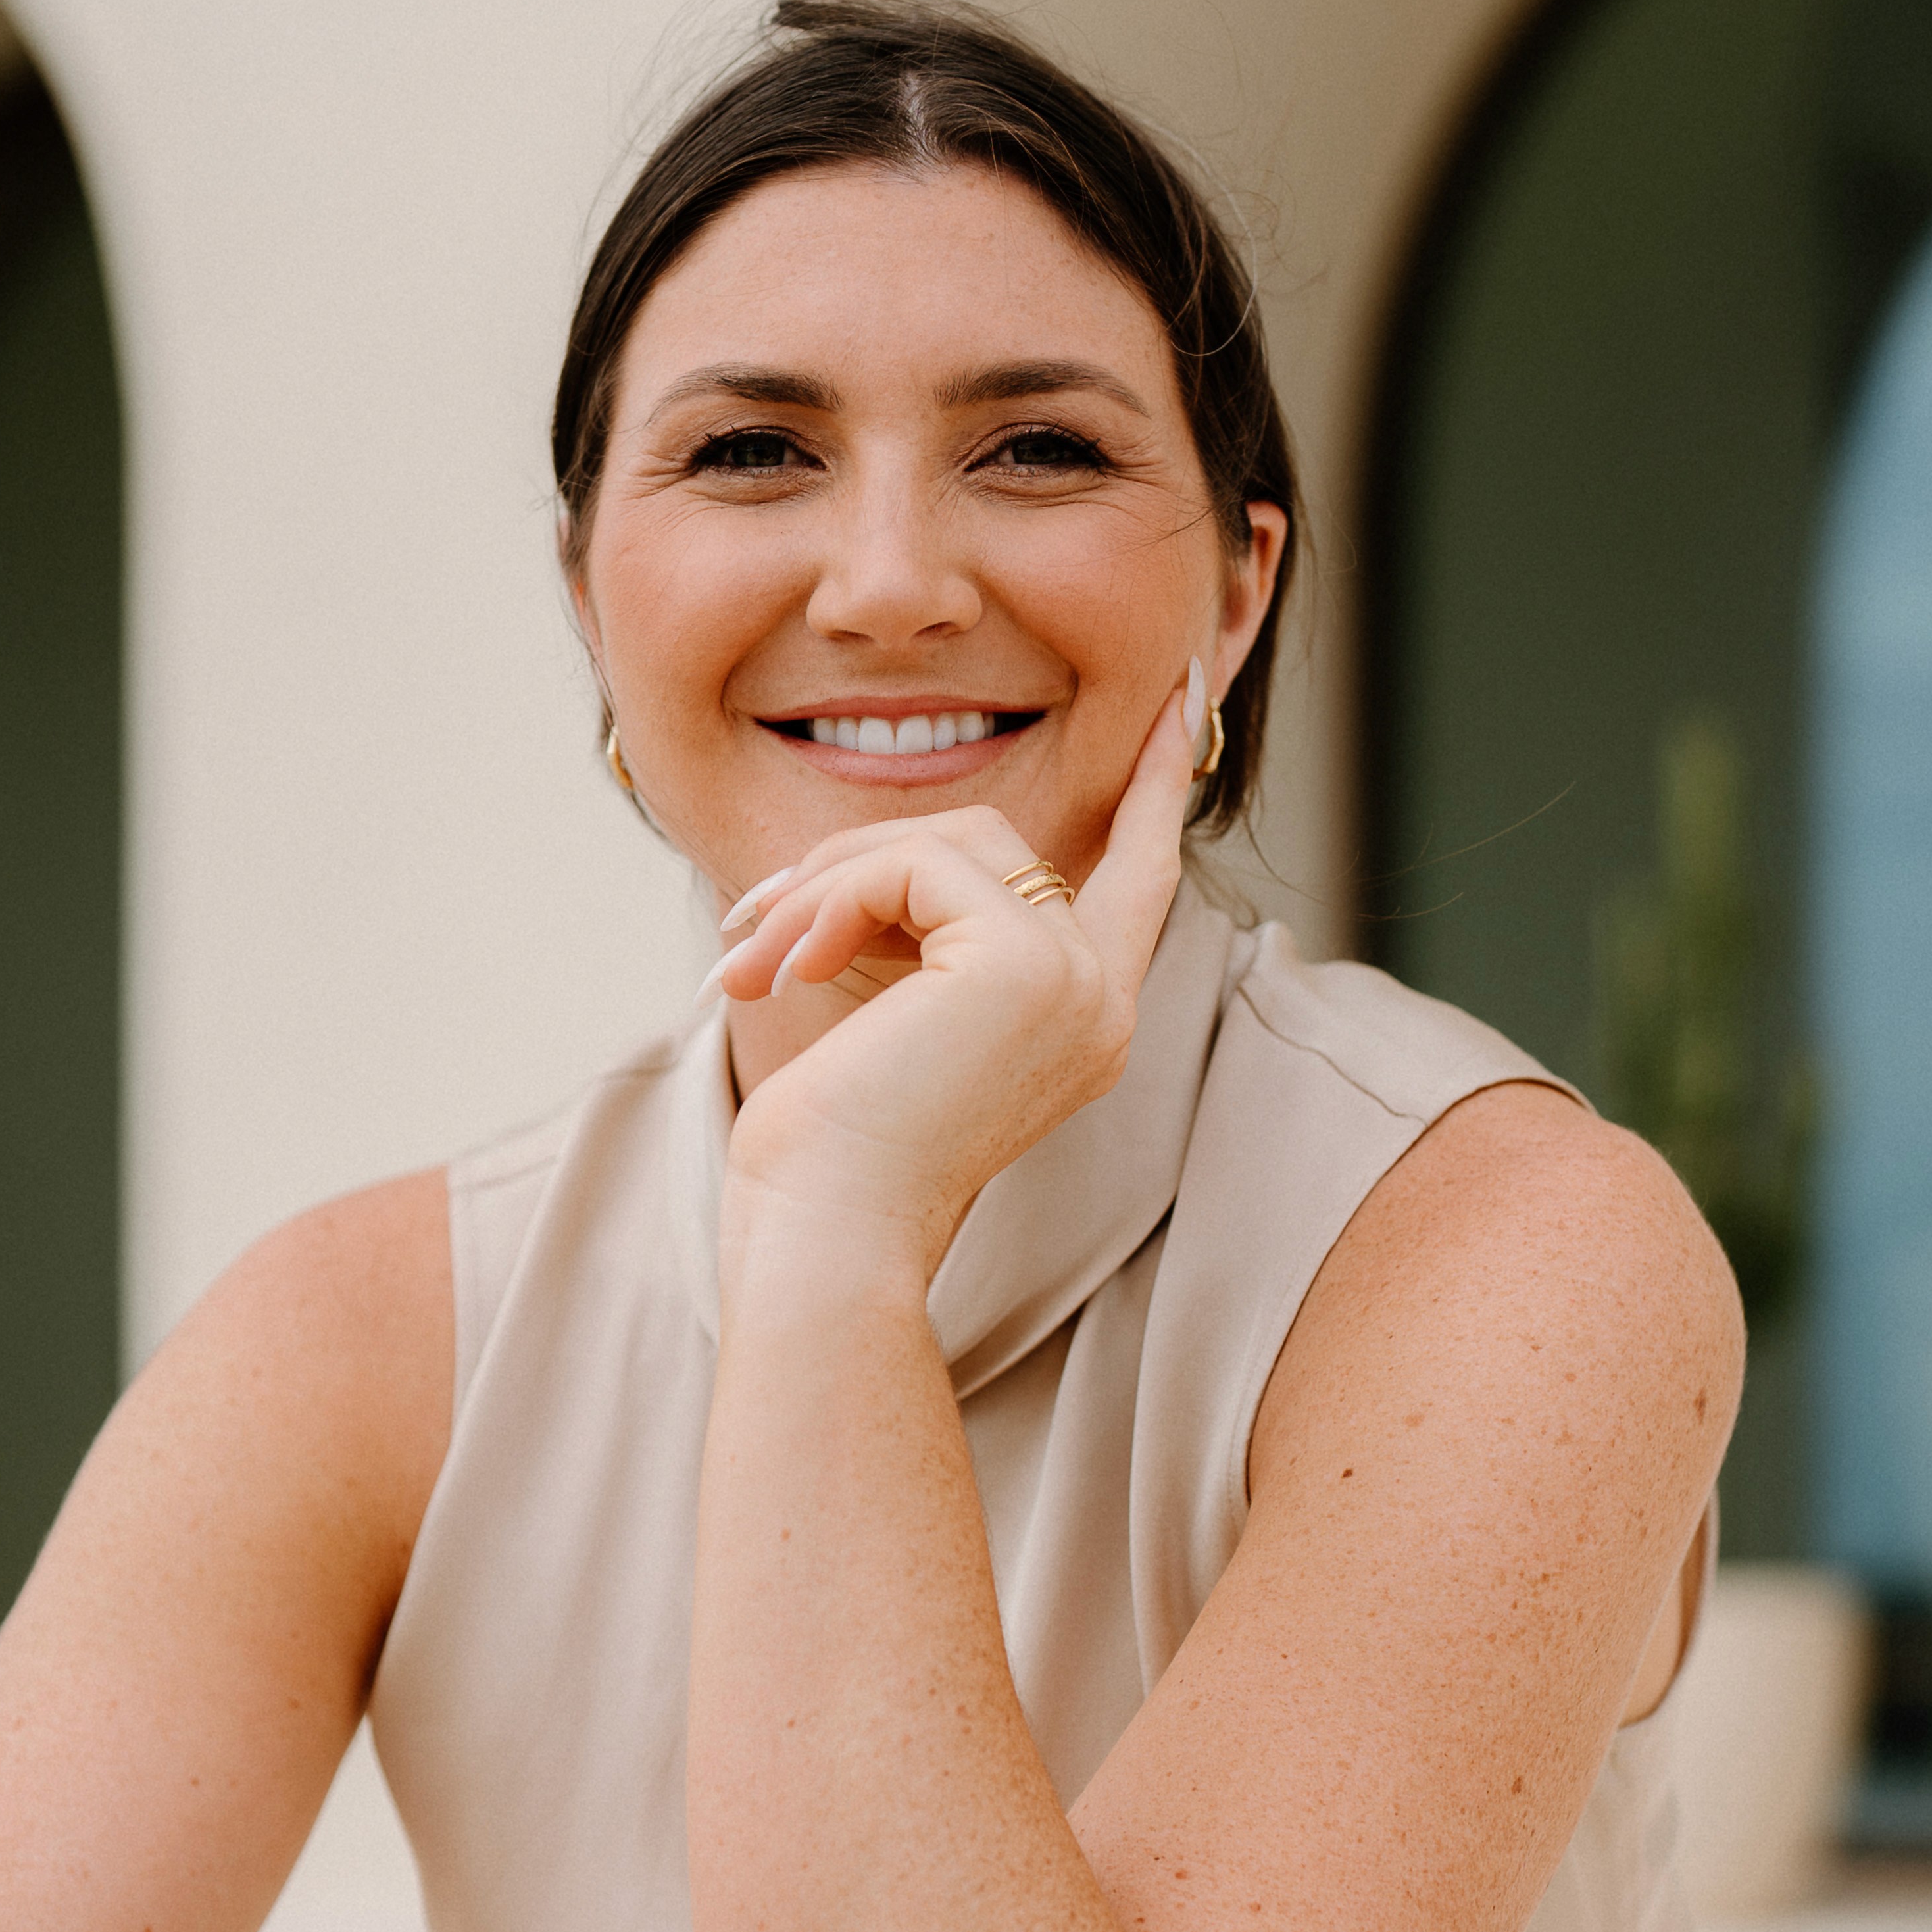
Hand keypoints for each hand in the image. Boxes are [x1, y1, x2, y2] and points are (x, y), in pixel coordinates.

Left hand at [708, 677, 1194, 1281]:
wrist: (827, 1235)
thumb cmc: (833, 1155)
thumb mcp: (886, 1015)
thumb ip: (914, 930)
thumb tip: (865, 859)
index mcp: (1083, 1018)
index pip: (1138, 873)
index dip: (1157, 784)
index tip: (1180, 696)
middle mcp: (1101, 998)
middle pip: (993, 841)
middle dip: (863, 860)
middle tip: (753, 919)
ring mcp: (1073, 978)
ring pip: (945, 840)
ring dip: (827, 882)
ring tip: (752, 955)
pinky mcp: (1022, 961)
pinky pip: (913, 862)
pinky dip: (830, 900)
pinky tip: (785, 969)